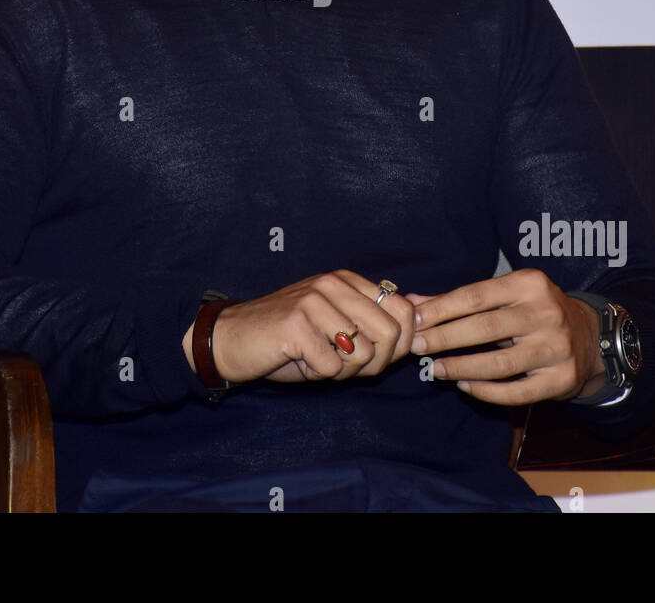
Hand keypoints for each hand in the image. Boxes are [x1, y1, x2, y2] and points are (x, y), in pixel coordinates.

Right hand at [202, 271, 414, 384]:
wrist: (231, 339)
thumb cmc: (289, 339)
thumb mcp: (337, 325)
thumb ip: (375, 321)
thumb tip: (423, 317)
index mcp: (347, 280)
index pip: (403, 310)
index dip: (400, 344)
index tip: (376, 357)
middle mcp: (333, 284)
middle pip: (390, 334)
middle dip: (375, 364)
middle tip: (344, 366)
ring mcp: (314, 301)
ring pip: (363, 354)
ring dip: (343, 371)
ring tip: (318, 360)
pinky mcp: (297, 324)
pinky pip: (332, 367)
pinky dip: (319, 374)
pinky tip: (300, 361)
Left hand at [407, 268, 605, 403]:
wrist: (591, 335)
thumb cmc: (535, 310)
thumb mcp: (505, 294)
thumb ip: (458, 300)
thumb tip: (412, 303)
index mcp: (529, 284)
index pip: (474, 296)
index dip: (440, 310)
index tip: (415, 321)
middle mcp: (546, 313)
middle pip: (484, 327)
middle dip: (445, 337)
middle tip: (417, 346)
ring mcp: (556, 348)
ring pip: (500, 363)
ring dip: (462, 367)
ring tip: (435, 369)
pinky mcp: (561, 379)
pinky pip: (517, 392)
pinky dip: (487, 392)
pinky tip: (465, 386)